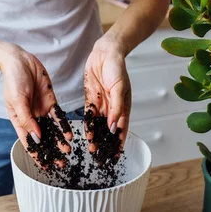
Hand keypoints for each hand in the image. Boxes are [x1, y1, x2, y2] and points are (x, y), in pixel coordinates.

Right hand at [1, 45, 72, 164]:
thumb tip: (37, 139)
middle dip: (51, 152)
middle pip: (43, 139)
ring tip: (68, 151)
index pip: (28, 142)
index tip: (44, 166)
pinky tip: (70, 135)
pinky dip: (64, 126)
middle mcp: (31, 118)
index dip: (36, 155)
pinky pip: (59, 116)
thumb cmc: (13, 80)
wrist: (19, 60)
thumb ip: (28, 120)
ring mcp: (41, 110)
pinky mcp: (50, 101)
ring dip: (60, 141)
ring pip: (53, 130)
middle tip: (61, 163)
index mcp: (19, 120)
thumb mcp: (18, 101)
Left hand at [84, 37, 131, 153]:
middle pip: (110, 131)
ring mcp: (103, 104)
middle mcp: (114, 108)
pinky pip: (89, 117)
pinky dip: (88, 127)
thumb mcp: (119, 88)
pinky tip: (86, 136)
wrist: (105, 52)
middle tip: (102, 159)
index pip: (122, 130)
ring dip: (96, 139)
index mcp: (124, 106)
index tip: (117, 157)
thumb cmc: (117, 67)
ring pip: (99, 126)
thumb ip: (116, 108)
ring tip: (92, 151)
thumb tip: (114, 128)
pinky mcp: (92, 99)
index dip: (120, 144)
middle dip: (106, 145)